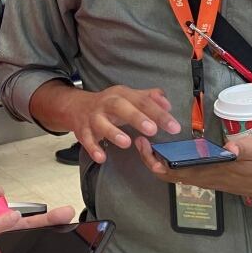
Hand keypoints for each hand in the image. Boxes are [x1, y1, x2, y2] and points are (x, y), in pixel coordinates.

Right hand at [65, 85, 180, 163]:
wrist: (77, 107)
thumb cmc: (110, 104)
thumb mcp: (129, 97)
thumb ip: (149, 99)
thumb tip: (167, 104)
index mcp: (122, 94)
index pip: (142, 101)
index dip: (159, 113)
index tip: (174, 127)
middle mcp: (107, 103)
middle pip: (121, 107)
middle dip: (136, 117)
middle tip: (152, 129)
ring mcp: (94, 117)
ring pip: (101, 123)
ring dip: (113, 132)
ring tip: (127, 142)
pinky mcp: (83, 130)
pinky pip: (86, 140)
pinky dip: (93, 148)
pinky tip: (102, 157)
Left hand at [137, 134, 251, 199]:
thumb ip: (244, 146)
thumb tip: (230, 146)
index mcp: (209, 173)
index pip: (173, 173)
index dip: (154, 161)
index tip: (144, 143)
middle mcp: (203, 178)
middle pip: (167, 174)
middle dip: (150, 158)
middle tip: (141, 138)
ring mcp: (205, 178)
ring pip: (174, 173)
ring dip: (159, 159)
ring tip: (151, 138)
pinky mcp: (210, 174)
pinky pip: (184, 170)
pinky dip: (172, 159)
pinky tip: (171, 145)